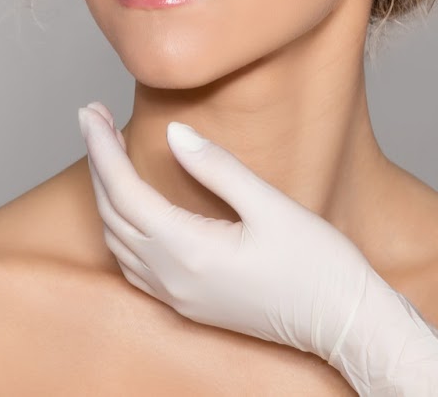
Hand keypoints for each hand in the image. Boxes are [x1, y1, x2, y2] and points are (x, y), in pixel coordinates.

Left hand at [76, 102, 437, 395]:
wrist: (346, 325)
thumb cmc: (320, 269)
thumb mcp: (273, 207)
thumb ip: (218, 168)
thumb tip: (175, 133)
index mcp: (190, 251)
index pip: (124, 190)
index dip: (102, 147)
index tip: (91, 111)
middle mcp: (174, 278)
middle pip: (112, 213)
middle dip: (98, 162)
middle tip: (94, 117)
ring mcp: (179, 296)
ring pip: (118, 241)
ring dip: (105, 194)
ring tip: (107, 152)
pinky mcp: (189, 305)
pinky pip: (134, 266)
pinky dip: (120, 229)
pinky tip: (128, 208)